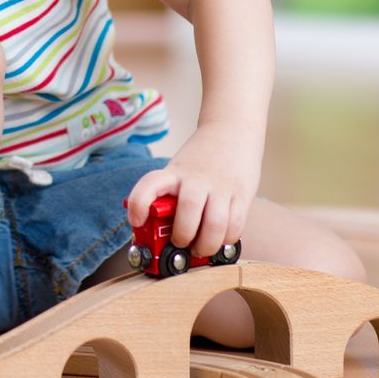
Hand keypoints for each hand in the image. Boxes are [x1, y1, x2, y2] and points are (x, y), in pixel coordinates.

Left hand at [125, 124, 260, 257]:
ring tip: (202, 247)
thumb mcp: (179, 170)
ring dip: (206, 245)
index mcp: (174, 172)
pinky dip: (226, 240)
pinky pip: (235, 225)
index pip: (150, 184)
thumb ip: (170, 195)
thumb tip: (159, 232)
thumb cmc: (201, 159)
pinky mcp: (242, 194)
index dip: (139, 204)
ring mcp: (221, 186)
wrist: (232, 129)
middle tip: (181, 243)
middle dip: (182, 237)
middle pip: (187, 211)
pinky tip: (221, 238)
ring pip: (215, 224)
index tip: (136, 220)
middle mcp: (196, 179)